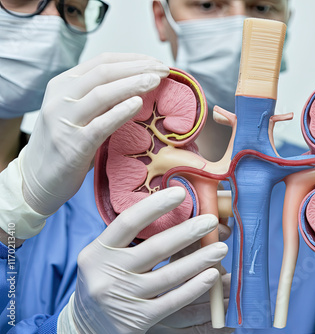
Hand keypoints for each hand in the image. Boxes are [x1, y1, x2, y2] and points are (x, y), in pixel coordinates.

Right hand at [21, 53, 168, 216]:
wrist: (37, 180)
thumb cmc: (65, 145)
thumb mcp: (78, 113)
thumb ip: (100, 99)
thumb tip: (139, 85)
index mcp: (62, 85)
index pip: (101, 62)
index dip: (132, 59)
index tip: (156, 62)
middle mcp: (60, 98)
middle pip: (104, 73)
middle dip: (137, 68)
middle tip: (163, 70)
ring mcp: (64, 121)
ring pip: (101, 94)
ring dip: (132, 84)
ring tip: (156, 81)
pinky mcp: (73, 146)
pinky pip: (100, 125)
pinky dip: (120, 112)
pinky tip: (138, 104)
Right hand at [57, 187, 228, 333]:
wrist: (84, 326)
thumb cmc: (104, 280)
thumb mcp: (106, 256)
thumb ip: (130, 239)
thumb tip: (172, 211)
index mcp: (98, 251)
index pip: (128, 222)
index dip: (155, 206)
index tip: (180, 192)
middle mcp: (107, 274)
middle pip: (155, 248)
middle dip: (188, 232)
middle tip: (211, 221)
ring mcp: (122, 298)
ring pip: (169, 275)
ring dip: (200, 260)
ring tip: (221, 248)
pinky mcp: (136, 320)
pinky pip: (172, 301)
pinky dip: (194, 288)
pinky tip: (211, 276)